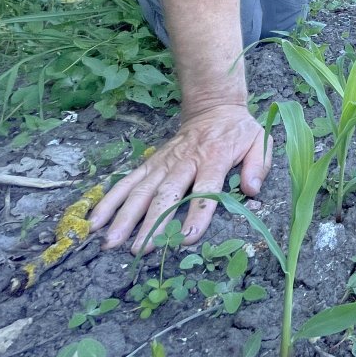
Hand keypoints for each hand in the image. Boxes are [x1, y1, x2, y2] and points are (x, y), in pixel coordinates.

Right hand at [88, 104, 270, 254]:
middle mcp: (185, 161)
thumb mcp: (260, 141)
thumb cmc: (238, 132)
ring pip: (142, 189)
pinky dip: (110, 199)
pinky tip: (95, 219)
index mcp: (214, 159)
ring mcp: (164, 162)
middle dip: (152, 222)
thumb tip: (252, 190)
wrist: (214, 107)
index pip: (205, 190)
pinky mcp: (151, 162)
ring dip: (125, 216)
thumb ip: (258, 165)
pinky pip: (128, 181)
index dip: (197, 215)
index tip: (186, 239)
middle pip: (167, 193)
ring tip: (112, 241)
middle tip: (140, 249)